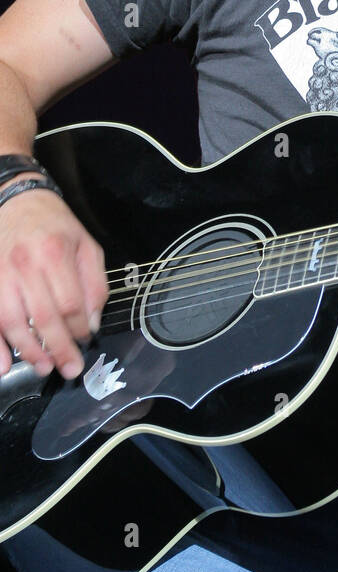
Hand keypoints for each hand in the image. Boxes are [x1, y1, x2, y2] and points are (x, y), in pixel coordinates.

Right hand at [0, 187, 108, 379]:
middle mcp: (25, 265)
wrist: (17, 202)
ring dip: (28, 351)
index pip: (70, 303)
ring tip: (44, 367)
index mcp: (55, 254)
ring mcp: (0, 275)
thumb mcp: (86, 245)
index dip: (80, 328)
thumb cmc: (54, 227)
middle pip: (43, 317)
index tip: (86, 339)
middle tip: (70, 369)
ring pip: (12, 322)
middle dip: (58, 349)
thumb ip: (94, 283)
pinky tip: (3, 365)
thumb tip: (92, 322)